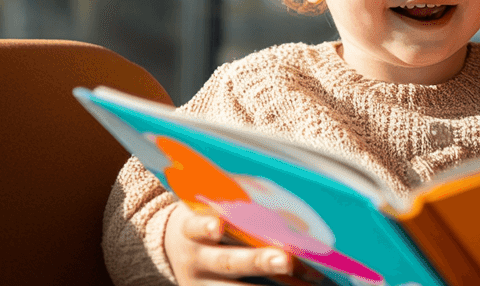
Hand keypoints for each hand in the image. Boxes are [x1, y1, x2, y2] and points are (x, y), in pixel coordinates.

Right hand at [165, 201, 295, 284]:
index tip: (218, 225)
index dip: (205, 227)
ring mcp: (202, 283)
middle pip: (227, 262)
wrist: (172, 245)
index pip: (195, 226)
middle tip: (287, 260)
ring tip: (307, 282)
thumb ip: (237, 202)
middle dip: (258, 261)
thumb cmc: (206, 215)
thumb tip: (283, 205)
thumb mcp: (210, 205)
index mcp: (190, 229)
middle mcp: (196, 259)